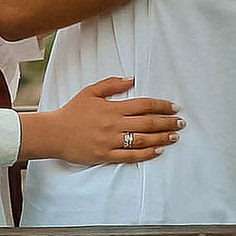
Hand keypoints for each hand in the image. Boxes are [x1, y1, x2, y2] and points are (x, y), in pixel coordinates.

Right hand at [21, 75, 182, 165]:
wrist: (54, 133)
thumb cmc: (72, 111)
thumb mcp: (90, 91)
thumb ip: (112, 84)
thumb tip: (132, 79)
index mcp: (112, 107)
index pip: (143, 105)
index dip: (161, 105)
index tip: (173, 107)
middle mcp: (114, 124)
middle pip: (147, 123)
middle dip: (167, 122)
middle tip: (181, 123)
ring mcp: (110, 141)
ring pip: (142, 140)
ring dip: (161, 138)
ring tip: (175, 137)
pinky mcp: (106, 155)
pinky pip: (130, 156)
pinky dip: (146, 154)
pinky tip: (157, 151)